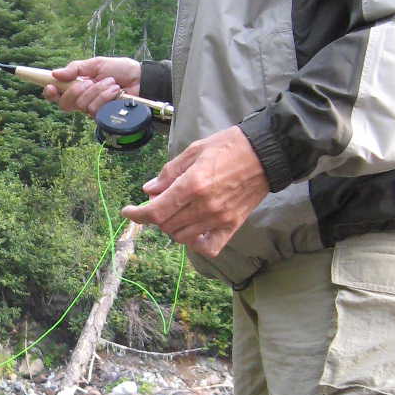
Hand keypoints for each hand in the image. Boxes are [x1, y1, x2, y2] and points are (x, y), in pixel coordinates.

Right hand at [43, 57, 140, 117]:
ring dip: (97, 90)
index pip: (57, 95)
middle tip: (87, 82)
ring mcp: (93, 110)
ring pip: (82, 105)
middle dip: (74, 91)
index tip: (50, 86)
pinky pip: (96, 109)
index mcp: (78, 86)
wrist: (141, 79)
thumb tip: (55, 74)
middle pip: (65, 104)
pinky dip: (105, 96)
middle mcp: (83, 100)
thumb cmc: (120, 70)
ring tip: (110, 82)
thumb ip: (75, 68)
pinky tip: (115, 91)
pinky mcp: (104, 117)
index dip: (50, 93)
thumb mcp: (96, 64)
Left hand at [121, 126, 269, 255]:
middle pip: (166, 226)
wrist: (266, 153)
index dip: (136, 214)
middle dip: (156, 216)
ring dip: (173, 227)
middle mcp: (204, 206)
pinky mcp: (233, 225)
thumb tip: (148, 191)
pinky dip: (197, 244)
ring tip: (177, 212)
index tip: (128, 212)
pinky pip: (210, 248)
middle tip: (160, 202)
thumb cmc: (229, 146)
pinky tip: (194, 232)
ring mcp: (219, 219)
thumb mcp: (194, 151)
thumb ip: (168, 173)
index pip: (155, 211)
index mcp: (192, 185)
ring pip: (182, 237)